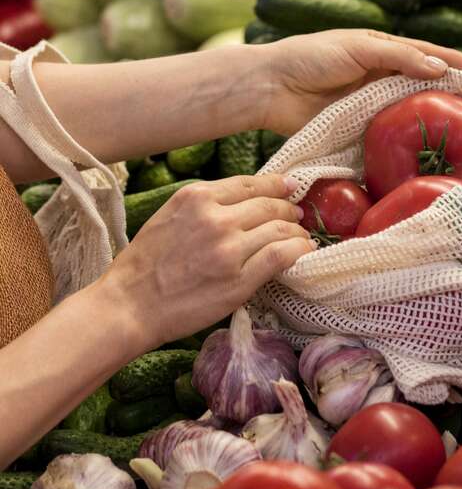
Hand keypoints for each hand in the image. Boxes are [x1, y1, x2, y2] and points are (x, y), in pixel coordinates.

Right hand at [99, 174, 313, 351]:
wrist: (130, 305)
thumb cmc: (144, 264)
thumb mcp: (170, 216)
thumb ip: (204, 206)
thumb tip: (244, 201)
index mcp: (196, 197)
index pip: (250, 184)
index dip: (276, 185)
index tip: (289, 186)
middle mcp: (216, 218)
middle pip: (269, 204)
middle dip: (288, 209)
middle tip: (297, 216)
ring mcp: (229, 249)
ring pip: (280, 228)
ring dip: (296, 231)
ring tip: (301, 236)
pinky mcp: (240, 280)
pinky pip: (281, 256)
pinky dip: (299, 250)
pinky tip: (303, 252)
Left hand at [260, 29, 461, 135]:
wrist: (272, 87)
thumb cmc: (312, 57)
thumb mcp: (359, 48)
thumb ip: (399, 57)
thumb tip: (440, 68)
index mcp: (379, 50)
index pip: (422, 54)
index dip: (448, 61)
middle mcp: (377, 77)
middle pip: (419, 85)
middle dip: (445, 93)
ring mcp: (368, 105)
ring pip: (405, 110)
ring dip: (428, 118)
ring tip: (459, 128)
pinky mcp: (356, 129)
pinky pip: (386, 134)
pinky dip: (403, 139)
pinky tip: (423, 148)